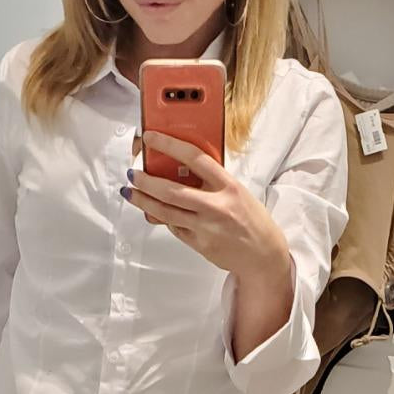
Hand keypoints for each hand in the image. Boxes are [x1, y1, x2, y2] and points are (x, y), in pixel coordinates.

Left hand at [124, 132, 289, 282]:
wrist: (263, 255)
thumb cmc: (251, 220)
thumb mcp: (236, 191)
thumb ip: (211, 181)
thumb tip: (180, 170)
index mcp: (228, 186)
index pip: (194, 158)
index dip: (169, 145)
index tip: (151, 138)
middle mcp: (216, 206)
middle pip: (171, 190)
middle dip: (146, 181)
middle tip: (133, 174)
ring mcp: (206, 228)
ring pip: (166, 212)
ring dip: (144, 201)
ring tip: (131, 192)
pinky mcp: (199, 244)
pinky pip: (175, 227)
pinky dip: (164, 217)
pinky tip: (156, 210)